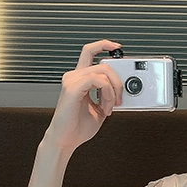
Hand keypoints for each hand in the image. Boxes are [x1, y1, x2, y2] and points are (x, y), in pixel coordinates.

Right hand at [44, 40, 124, 154]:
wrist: (65, 140)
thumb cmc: (77, 128)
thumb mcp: (100, 110)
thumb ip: (108, 97)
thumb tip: (121, 93)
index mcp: (80, 79)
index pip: (90, 52)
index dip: (104, 45)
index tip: (117, 48)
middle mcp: (74, 77)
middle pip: (103, 64)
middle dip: (117, 82)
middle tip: (118, 100)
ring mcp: (72, 81)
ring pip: (102, 71)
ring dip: (112, 90)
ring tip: (110, 107)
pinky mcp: (72, 88)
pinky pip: (97, 80)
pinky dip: (107, 93)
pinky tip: (105, 106)